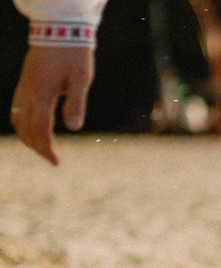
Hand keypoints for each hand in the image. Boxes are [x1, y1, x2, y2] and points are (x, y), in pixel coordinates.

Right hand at [10, 46, 92, 165]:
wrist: (58, 31)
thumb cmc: (74, 56)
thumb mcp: (82, 80)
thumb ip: (77, 104)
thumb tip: (74, 128)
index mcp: (42, 93)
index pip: (41, 128)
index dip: (47, 147)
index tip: (55, 162)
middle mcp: (28, 92)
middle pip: (27, 128)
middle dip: (38, 147)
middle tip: (52, 160)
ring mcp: (23, 87)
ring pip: (18, 119)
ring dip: (28, 137)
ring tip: (42, 149)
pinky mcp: (24, 84)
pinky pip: (16, 109)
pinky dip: (21, 124)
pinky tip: (31, 131)